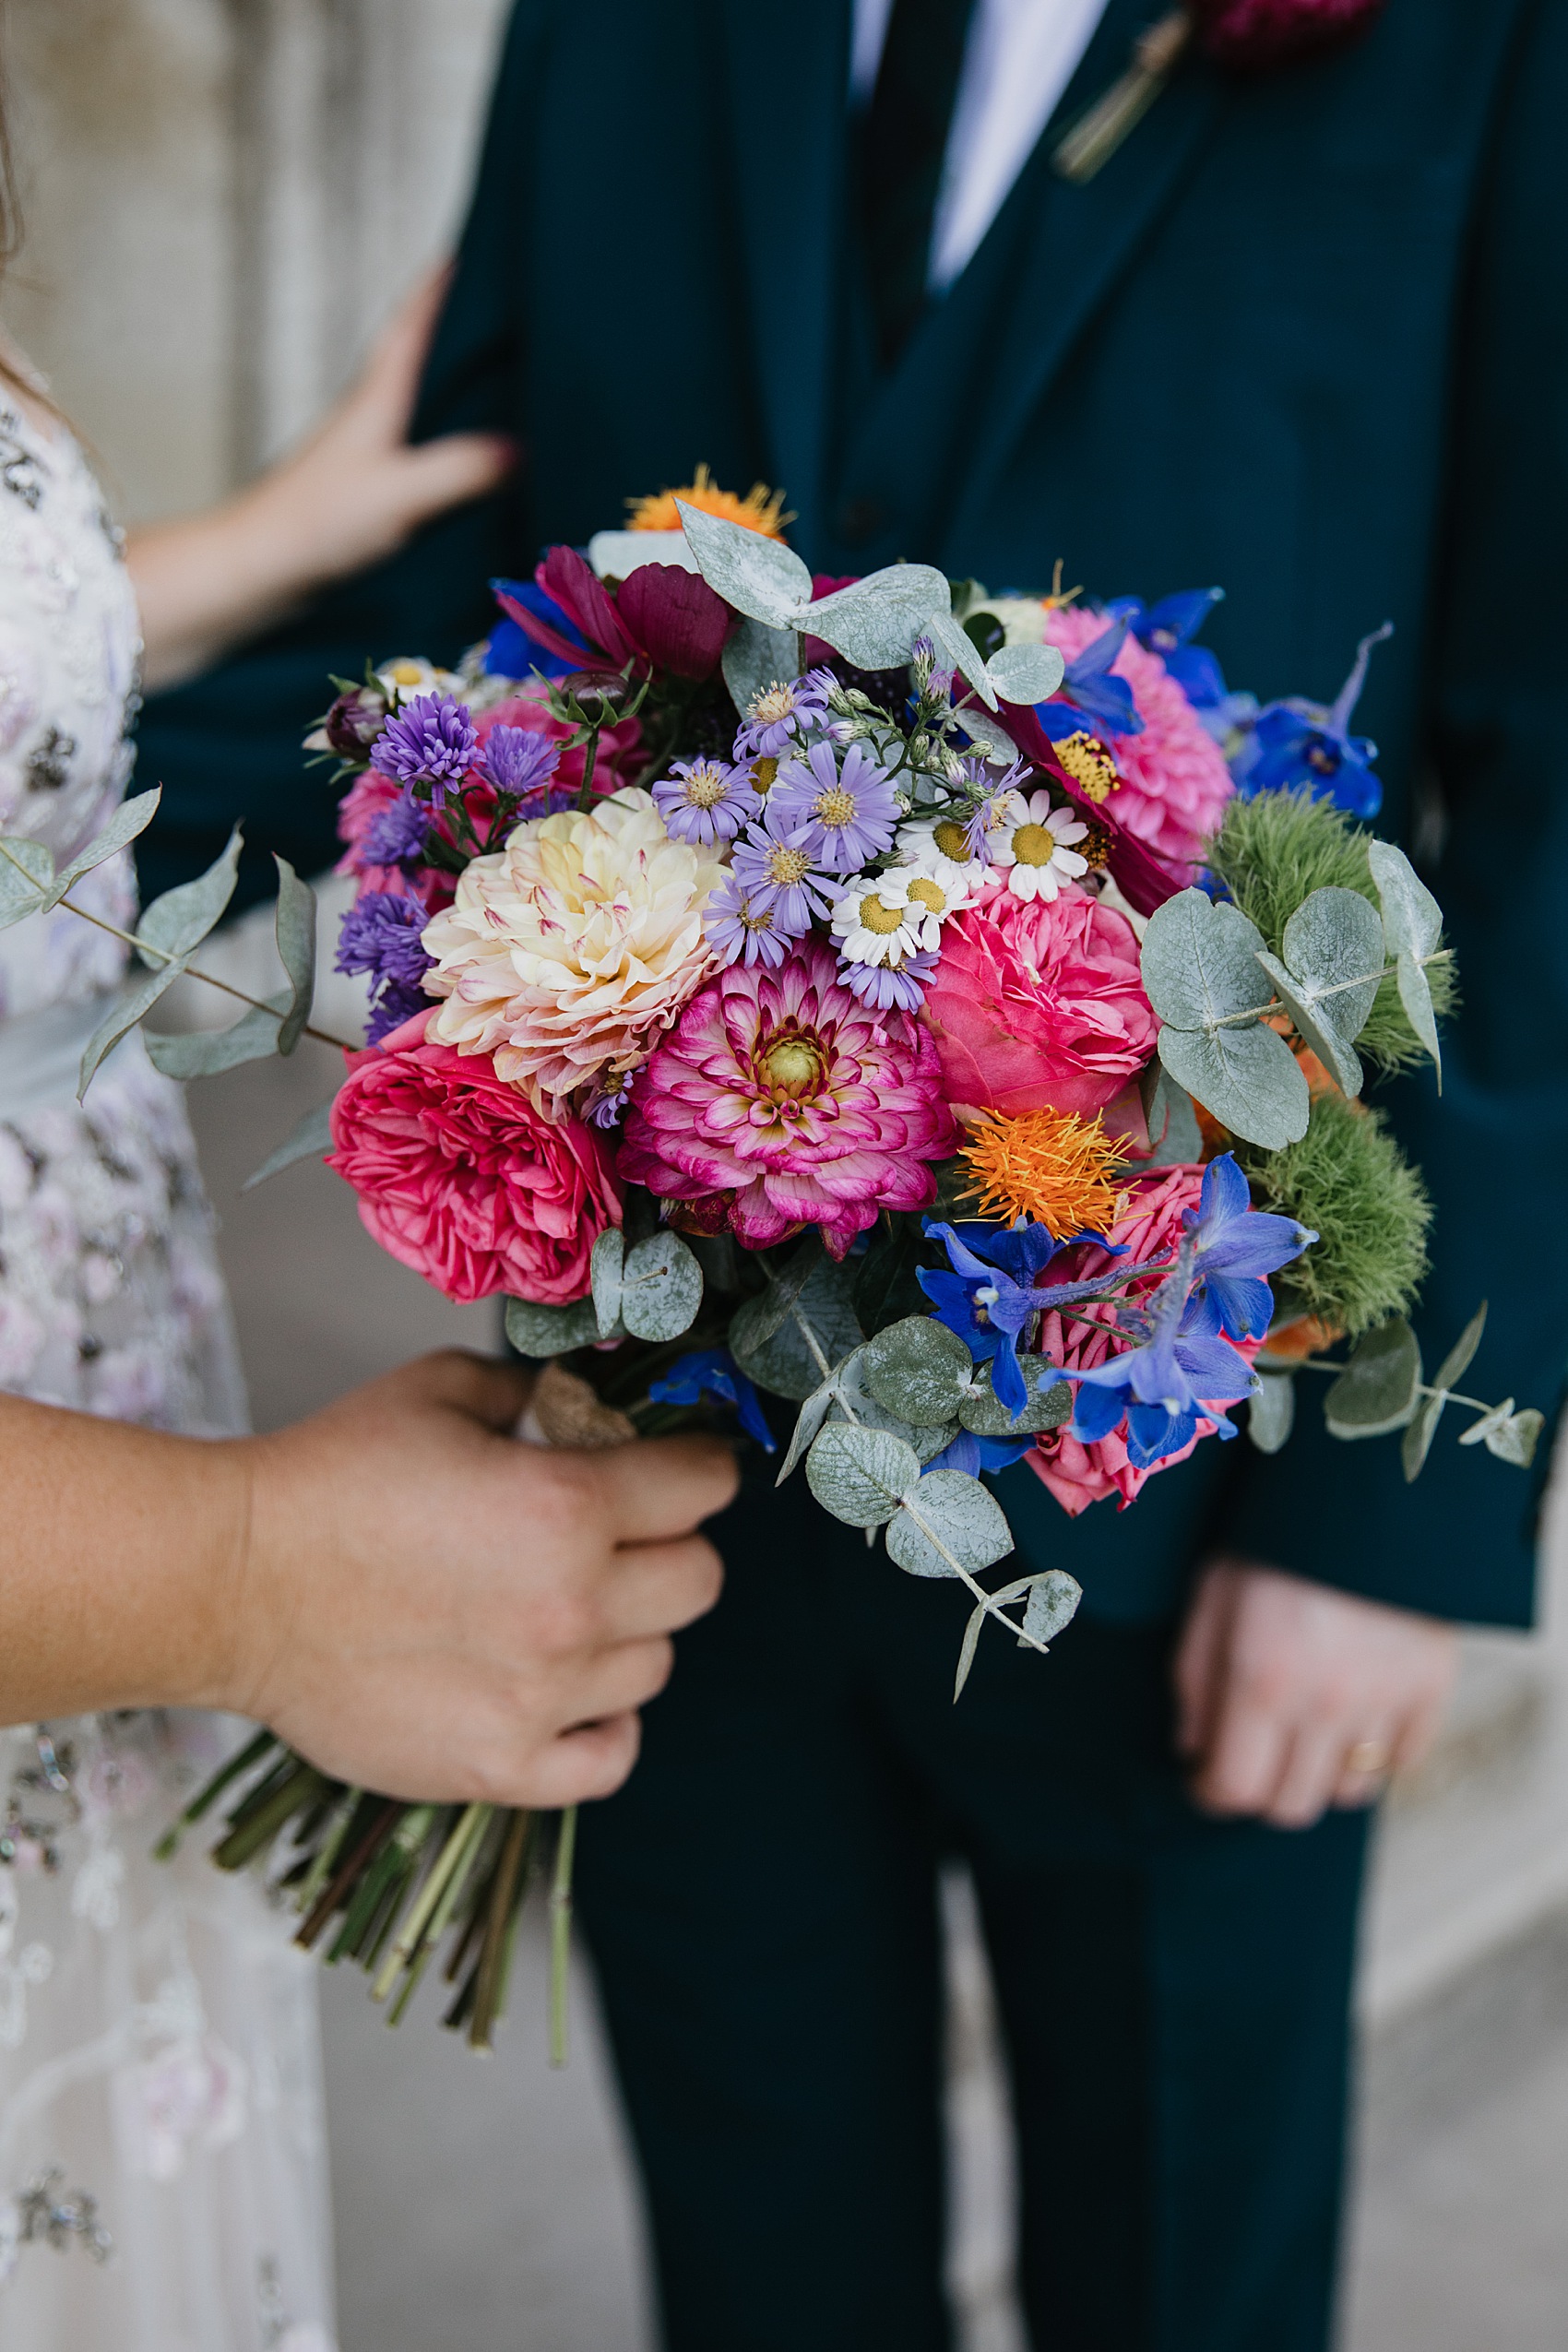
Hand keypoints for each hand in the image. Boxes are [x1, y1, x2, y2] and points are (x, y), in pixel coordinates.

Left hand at [128, 270, 515, 688]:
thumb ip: (465, 469)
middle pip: (427, 360)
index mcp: (378, 396)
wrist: (256, 572)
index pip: (415, 321)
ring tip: (516, 387)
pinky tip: (483, 467)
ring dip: (465, 394)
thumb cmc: (315, 523)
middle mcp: (374, 416)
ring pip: (428, 409)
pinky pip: (427, 455)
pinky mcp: (370, 494)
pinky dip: (458, 447)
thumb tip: (527, 449)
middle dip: (468, 335)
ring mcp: (371, 456)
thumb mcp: (402, 493)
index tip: (480, 249)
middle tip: (517, 316)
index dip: (445, 284)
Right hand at [224, 1352, 735, 1809]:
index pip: (704, 1486)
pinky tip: (570, 1690)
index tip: (682, 1468)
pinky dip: (606, 1723)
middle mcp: (572, 1604)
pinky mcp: (502, 1765)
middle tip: (622, 1537)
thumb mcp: (441, 1390)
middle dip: (671, 1546)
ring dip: (628, 1631)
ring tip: (566, 1609)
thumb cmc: (328, 1479)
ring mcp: (542, 1695)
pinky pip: (613, 1755)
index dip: (697, 1467)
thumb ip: (532, 1391)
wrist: (233, 1583)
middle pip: (700, 1580)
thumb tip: (580, 1402)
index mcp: (568, 1505)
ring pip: (657, 1664)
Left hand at [1174, 1559, 1457, 1828]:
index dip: (1210, 1792)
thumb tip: (1193, 1752)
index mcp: (1260, 1679)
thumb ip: (1193, 1679)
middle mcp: (1325, 1703)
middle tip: (1253, 1758)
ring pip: (1347, 1794)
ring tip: (1304, 1735)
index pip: (1233, 1789)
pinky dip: (1373, 1756)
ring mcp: (1384, 1702)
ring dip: (1317, 1775)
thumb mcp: (1211, 1595)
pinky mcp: (1430, 1691)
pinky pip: (1400, 1764)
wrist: (1367, 1493)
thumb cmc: (1274, 1540)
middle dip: (1261, 1789)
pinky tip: (1352, 1719)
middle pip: (1290, 1806)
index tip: (1205, 1779)